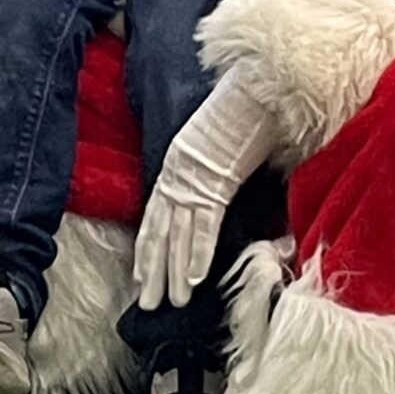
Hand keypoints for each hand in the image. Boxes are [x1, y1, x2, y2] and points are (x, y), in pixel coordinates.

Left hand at [133, 74, 279, 309]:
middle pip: (163, 233)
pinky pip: (206, 224)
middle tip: (149, 305)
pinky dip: (199, 252)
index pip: (156, 217)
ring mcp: (195, 181)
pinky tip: (195, 279)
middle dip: (155, 272)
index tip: (141, 276)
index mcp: (176, 165)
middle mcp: (178, 176)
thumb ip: (212, 163)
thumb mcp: (215, 138)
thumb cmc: (240, 107)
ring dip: (175, 272)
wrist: (253, 89)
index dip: (147, 249)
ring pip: (180, 235)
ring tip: (171, 302)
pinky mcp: (216, 183)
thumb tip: (217, 182)